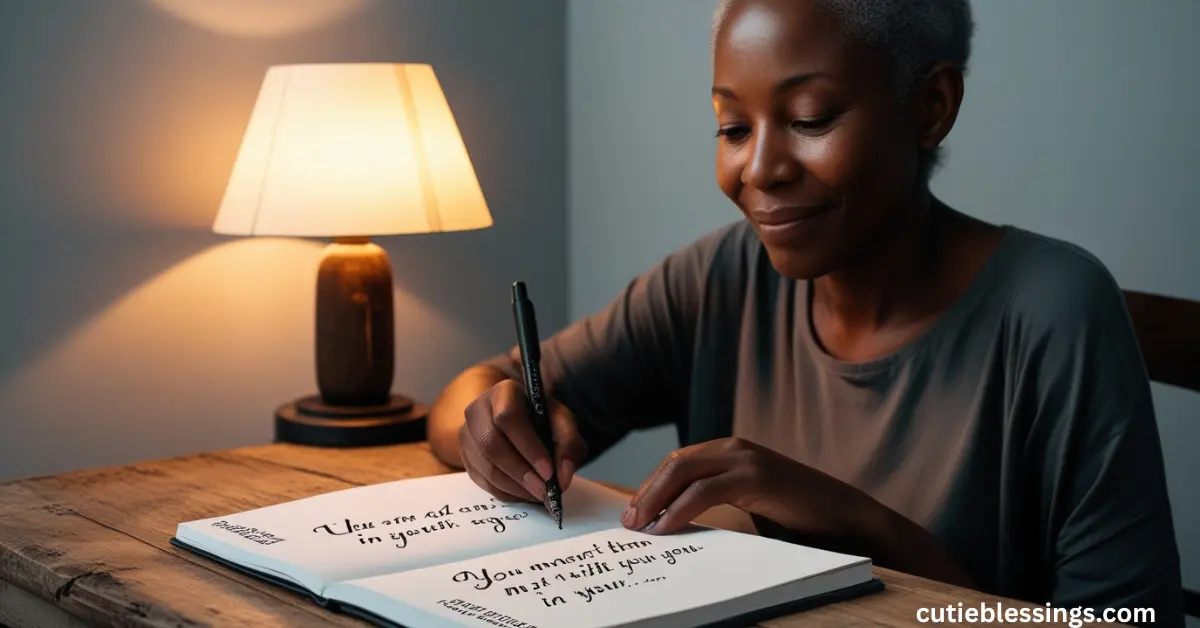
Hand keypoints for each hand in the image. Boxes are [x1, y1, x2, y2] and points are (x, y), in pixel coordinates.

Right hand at [459, 378, 586, 503]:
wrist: (522, 420)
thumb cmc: (542, 418)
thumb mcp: (562, 423)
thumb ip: (569, 445)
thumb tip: (563, 477)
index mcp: (503, 392)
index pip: (508, 417)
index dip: (528, 446)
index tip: (548, 471)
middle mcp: (478, 409)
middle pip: (491, 443)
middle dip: (519, 471)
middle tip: (543, 490)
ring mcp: (467, 434)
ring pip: (485, 466)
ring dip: (514, 486)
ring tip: (538, 494)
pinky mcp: (465, 457)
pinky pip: (482, 480)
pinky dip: (505, 492)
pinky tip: (524, 494)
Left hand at [620, 437, 866, 537]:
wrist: (845, 518)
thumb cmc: (797, 516)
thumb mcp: (750, 503)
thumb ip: (719, 500)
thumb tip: (676, 519)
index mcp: (730, 452)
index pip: (677, 463)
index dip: (651, 487)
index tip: (633, 513)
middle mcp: (734, 448)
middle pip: (674, 463)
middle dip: (646, 492)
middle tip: (628, 522)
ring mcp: (745, 458)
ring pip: (683, 471)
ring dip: (655, 499)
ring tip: (639, 526)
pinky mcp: (756, 476)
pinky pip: (705, 490)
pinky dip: (679, 509)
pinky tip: (666, 527)